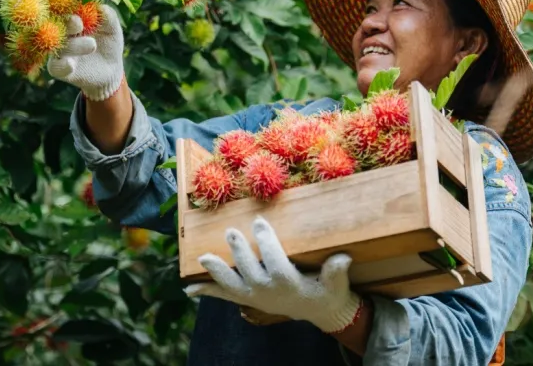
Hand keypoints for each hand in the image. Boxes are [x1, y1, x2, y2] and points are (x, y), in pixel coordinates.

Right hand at [47, 3, 124, 101]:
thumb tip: (100, 6)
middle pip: (57, 26)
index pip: (64, 9)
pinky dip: (62, 65)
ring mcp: (59, 51)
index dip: (69, 5)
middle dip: (67, 24)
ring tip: (93, 45)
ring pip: (59, 46)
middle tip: (78, 23)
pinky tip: (70, 64)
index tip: (79, 5)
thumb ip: (107, 15)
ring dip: (73, 45)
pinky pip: (55, 67)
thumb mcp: (112, 27)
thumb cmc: (108, 42)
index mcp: (70, 19)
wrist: (111, 68)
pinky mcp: (60, 70)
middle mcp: (61, 33)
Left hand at [185, 217, 361, 333]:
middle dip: (239, 252)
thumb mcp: (336, 284)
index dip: (266, 243)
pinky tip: (189, 289)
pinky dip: (207, 291)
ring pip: (231, 285)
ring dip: (216, 272)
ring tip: (202, 258)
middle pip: (250, 271)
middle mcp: (267, 292)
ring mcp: (254, 297)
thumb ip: (336, 272)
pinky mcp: (246, 298)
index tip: (260, 222)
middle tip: (231, 232)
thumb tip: (343, 258)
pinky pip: (224, 296)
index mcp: (288, 284)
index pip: (275, 262)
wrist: (317, 311)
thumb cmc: (327, 291)